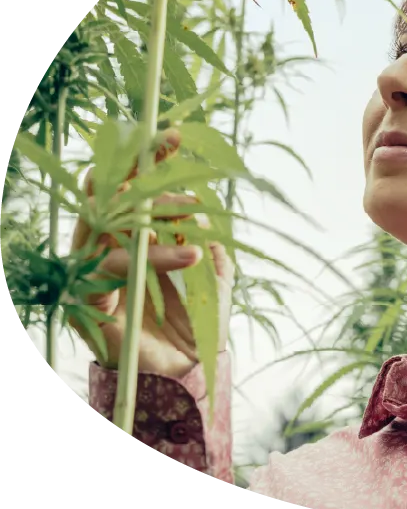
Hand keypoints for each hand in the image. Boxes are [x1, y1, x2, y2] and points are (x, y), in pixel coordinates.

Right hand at [67, 128, 233, 378]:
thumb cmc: (197, 320)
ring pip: (111, 227)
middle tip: (170, 148)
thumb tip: (203, 214)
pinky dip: (151, 259)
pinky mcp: (89, 300)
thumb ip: (209, 242)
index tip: (173, 136)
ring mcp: (94, 270)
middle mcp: (109, 247)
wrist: (187, 372)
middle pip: (111, 196)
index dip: (149, 161)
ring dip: (154, 215)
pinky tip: (188, 258)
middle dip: (140, 168)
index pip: (135, 189)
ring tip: (193, 215)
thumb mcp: (215, 275)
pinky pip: (110, 269)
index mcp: (135, 235)